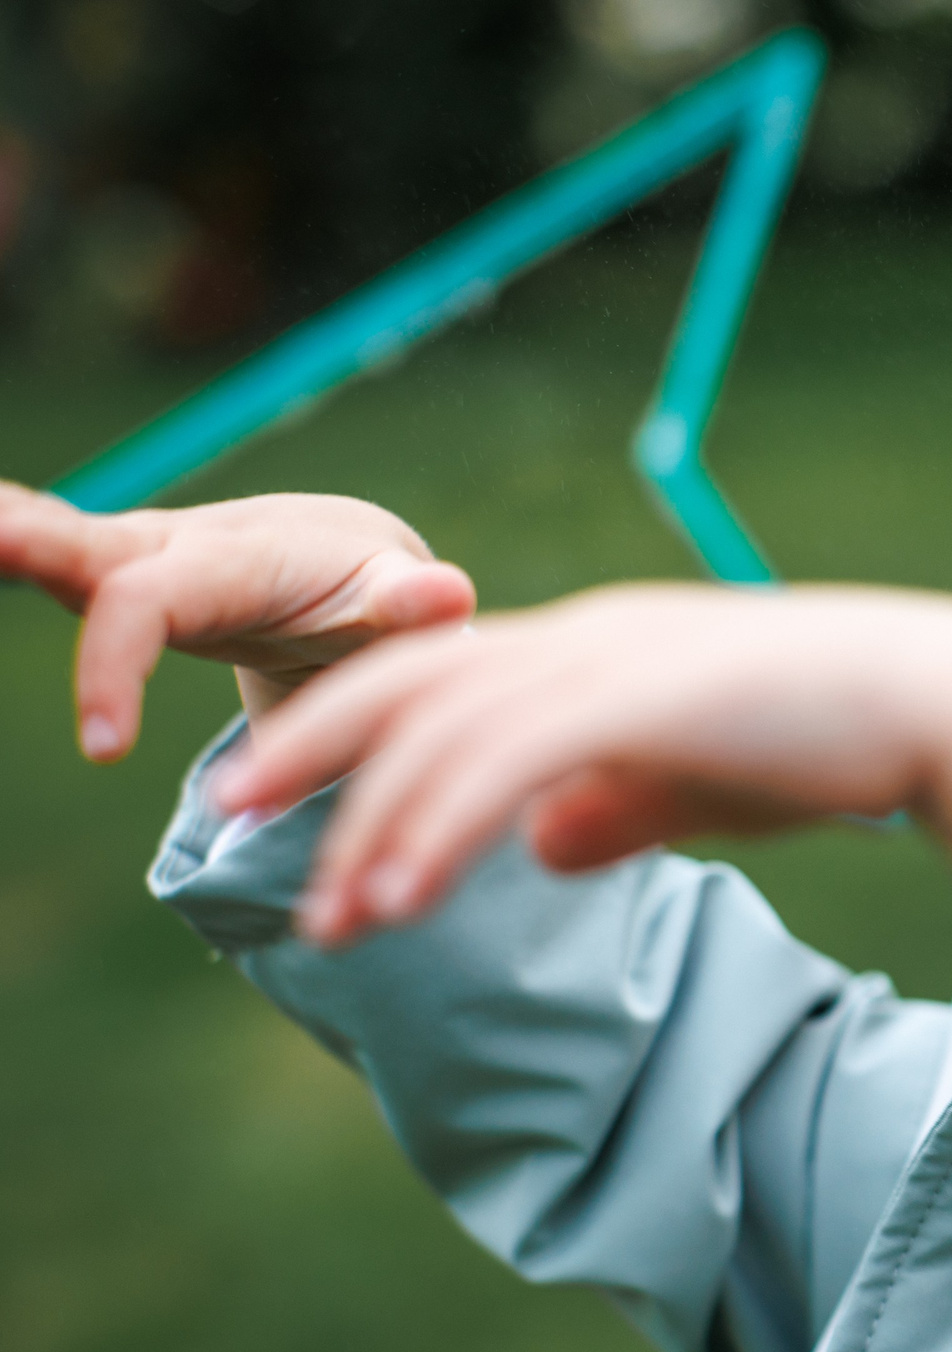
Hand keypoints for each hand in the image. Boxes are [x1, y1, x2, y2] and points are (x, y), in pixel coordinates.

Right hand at [0, 481, 474, 759]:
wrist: (361, 578)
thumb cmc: (384, 598)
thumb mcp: (403, 605)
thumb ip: (412, 606)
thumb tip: (446, 598)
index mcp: (228, 560)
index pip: (145, 603)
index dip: (114, 666)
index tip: (104, 750)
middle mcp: (161, 548)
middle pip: (65, 544)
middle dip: (8, 540)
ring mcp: (125, 561)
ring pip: (36, 543)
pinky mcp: (106, 583)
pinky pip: (35, 563)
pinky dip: (1, 549)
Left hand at [211, 583, 951, 944]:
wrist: (940, 703)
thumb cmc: (841, 739)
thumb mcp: (707, 779)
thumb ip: (619, 803)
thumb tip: (544, 849)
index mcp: (597, 650)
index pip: (444, 675)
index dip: (352, 725)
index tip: (285, 790)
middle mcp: (586, 641)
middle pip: (408, 681)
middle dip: (309, 748)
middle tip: (226, 816)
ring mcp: (611, 664)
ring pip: (442, 735)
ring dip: (371, 829)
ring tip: (329, 921)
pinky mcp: (641, 703)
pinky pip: (504, 766)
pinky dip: (437, 830)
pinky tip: (400, 896)